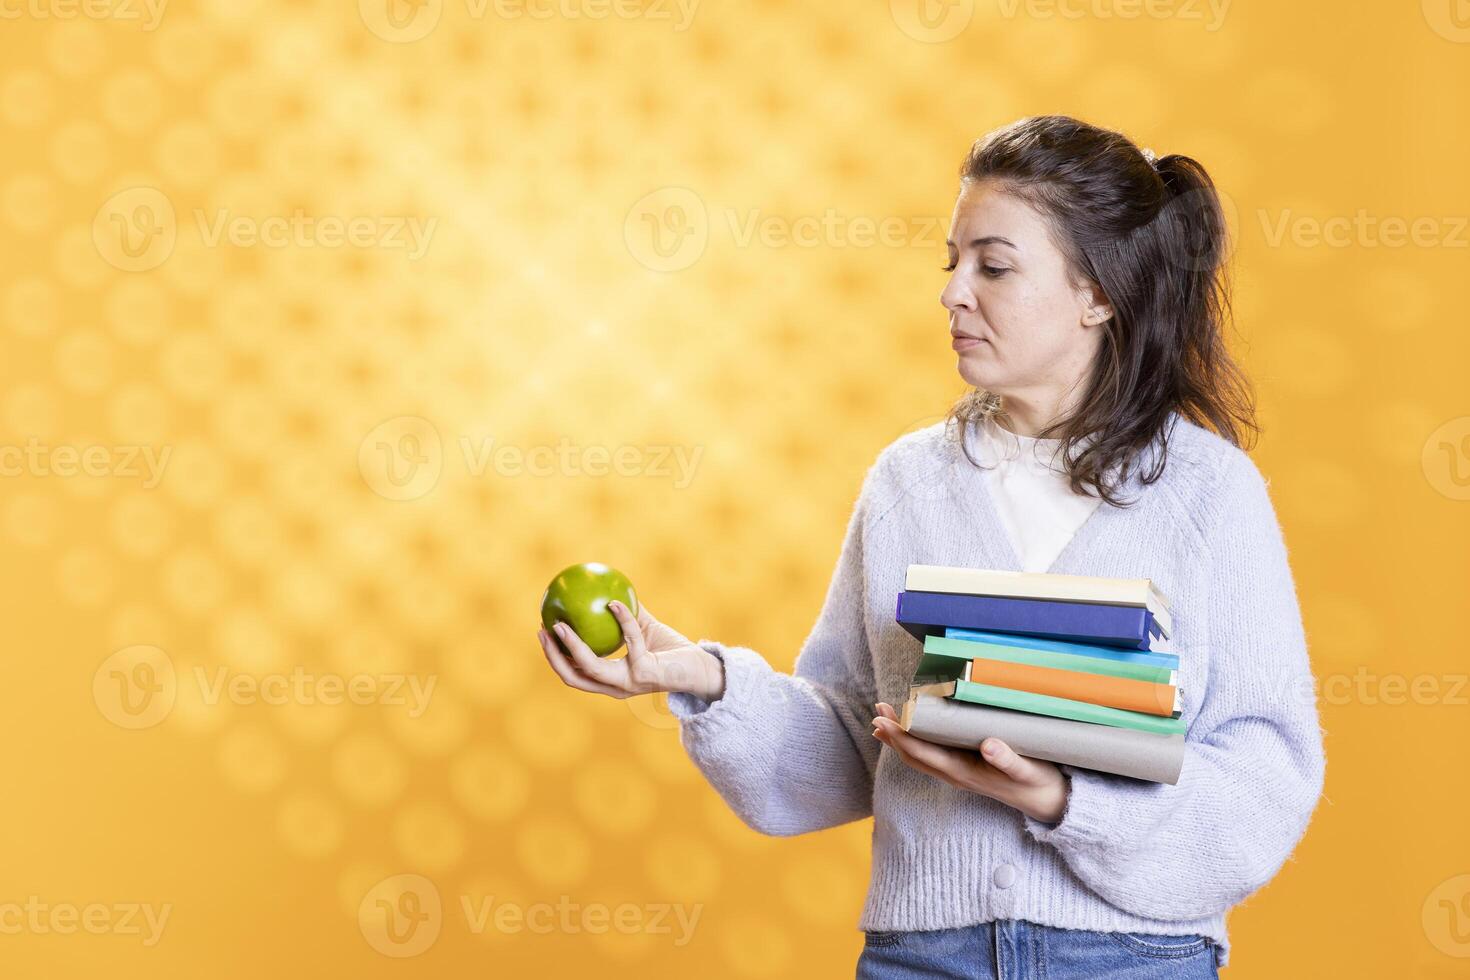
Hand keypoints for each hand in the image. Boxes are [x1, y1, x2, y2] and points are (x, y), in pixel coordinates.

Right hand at [537, 600, 725, 701]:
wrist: (700, 666)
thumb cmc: (672, 649)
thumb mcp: (643, 629)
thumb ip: (623, 615)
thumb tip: (602, 589)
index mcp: (611, 680)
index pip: (574, 674)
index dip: (555, 657)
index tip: (543, 631)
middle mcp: (616, 687)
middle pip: (572, 677)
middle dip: (553, 656)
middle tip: (543, 629)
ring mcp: (629, 683)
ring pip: (590, 667)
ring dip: (571, 646)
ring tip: (560, 623)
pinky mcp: (645, 673)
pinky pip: (628, 639)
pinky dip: (621, 619)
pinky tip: (613, 602)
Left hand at [870, 702, 1068, 823]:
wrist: (1049, 803)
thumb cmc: (1037, 782)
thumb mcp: (1028, 770)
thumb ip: (1009, 759)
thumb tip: (988, 744)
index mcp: (964, 772)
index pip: (922, 753)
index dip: (900, 736)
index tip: (882, 719)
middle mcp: (955, 774)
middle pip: (913, 754)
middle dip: (893, 733)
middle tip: (877, 708)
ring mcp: (958, 773)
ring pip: (920, 756)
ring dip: (900, 737)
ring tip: (884, 718)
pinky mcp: (965, 769)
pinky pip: (931, 756)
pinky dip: (915, 742)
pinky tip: (913, 731)